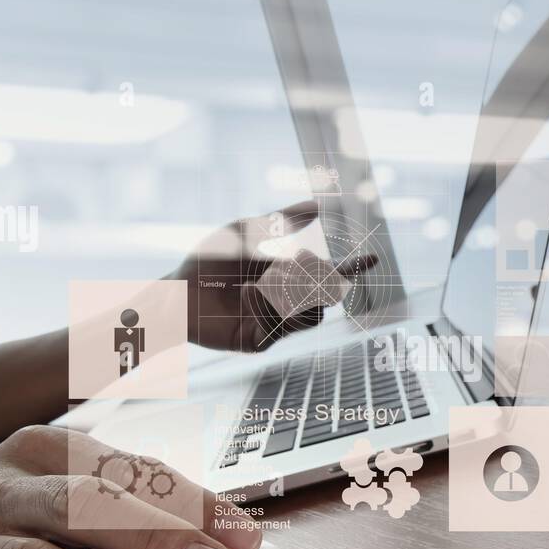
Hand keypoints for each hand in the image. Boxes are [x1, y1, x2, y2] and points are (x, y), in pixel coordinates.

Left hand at [167, 200, 374, 351]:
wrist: (176, 292)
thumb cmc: (206, 261)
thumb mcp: (245, 231)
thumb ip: (281, 220)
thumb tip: (319, 206)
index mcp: (286, 278)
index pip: (328, 276)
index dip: (351, 268)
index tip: (372, 258)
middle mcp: (284, 304)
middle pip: (324, 299)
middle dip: (310, 282)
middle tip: (285, 272)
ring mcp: (274, 325)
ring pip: (309, 316)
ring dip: (287, 294)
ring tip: (256, 283)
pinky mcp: (260, 342)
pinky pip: (280, 326)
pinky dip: (265, 302)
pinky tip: (244, 294)